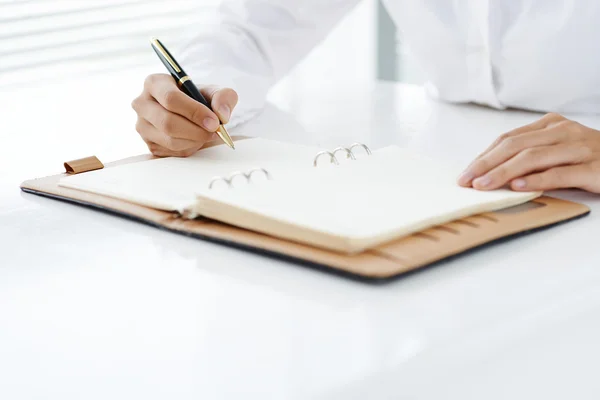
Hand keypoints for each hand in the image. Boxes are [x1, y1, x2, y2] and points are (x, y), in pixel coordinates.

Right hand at [131, 74, 237, 156]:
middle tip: (214, 132)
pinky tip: (195, 139)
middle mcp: (142, 103)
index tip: (214, 121)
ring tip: (206, 133)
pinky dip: (189, 148)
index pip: (170, 99)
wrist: (191, 114)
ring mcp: (142, 125)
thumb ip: (223, 96)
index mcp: (154, 83)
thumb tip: (221, 115)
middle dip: (196, 131)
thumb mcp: (214, 91)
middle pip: (168, 123)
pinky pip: (171, 151)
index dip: (194, 112)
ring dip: (194, 140)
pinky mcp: (148, 143)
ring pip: (170, 140)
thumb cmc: (199, 99)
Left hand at [457, 113, 599, 192]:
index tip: (465, 172)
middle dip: (486, 164)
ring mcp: (580, 148)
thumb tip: (490, 173)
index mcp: (552, 125)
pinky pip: (560, 172)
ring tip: (483, 185)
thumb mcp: (558, 151)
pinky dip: (537, 179)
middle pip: (515, 145)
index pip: (508, 138)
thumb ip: (529, 156)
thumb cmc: (590, 160)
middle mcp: (564, 132)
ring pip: (533, 157)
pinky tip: (518, 186)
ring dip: (503, 172)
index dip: (484, 156)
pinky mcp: (594, 167)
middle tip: (466, 180)